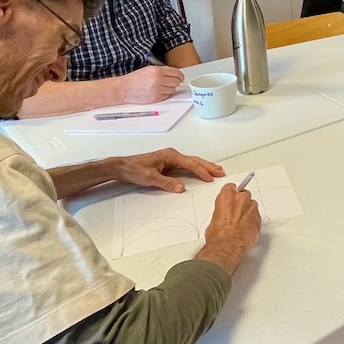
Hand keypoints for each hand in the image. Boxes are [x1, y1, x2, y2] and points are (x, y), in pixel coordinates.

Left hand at [109, 148, 223, 193]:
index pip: (190, 163)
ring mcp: (170, 159)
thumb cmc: (134, 170)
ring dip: (204, 166)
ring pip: (192, 162)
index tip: (210, 178)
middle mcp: (172, 155)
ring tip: (216, 170)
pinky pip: (186, 165)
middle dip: (208, 166)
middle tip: (221, 172)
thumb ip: (166, 183)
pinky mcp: (168, 163)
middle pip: (194, 160)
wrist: (122, 167)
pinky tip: (200, 171)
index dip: (202, 171)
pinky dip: (195, 168)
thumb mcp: (150, 178)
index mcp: (170, 155)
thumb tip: (181, 188)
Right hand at [121, 65, 185, 102]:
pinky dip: (165, 94)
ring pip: (173, 89)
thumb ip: (162, 71)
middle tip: (171, 82)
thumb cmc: (135, 79)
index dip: (180, 75)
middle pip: (176, 82)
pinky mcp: (156, 98)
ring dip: (170, 88)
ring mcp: (158, 90)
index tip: (181, 77)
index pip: (176, 72)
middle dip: (175, 82)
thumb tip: (174, 74)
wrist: (124, 89)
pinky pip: (167, 96)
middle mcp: (158, 80)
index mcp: (157, 71)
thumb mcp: (148, 69)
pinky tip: (158, 91)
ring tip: (161, 86)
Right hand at [195, 183, 261, 275]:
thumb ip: (222, 211)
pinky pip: (256, 216)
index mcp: (227, 197)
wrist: (227, 246)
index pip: (231, 187)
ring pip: (252, 205)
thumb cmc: (219, 235)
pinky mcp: (258, 219)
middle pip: (244, 194)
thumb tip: (223, 215)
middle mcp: (241, 200)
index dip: (231, 193)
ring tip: (241, 223)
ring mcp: (251, 209)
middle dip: (241, 202)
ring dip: (248, 211)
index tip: (231, 197)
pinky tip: (246, 228)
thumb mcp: (214, 219)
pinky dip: (252, 220)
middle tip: (236, 212)